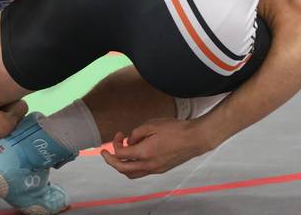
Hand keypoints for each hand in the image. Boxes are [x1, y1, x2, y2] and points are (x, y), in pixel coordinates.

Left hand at [100, 118, 219, 178]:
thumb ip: (136, 133)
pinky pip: (142, 172)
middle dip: (110, 160)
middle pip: (122, 169)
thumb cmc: (175, 129)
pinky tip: (136, 154)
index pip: (120, 154)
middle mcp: (148, 165)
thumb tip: (129, 140)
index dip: (115, 143)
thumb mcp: (152, 124)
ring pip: (132, 174)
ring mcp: (156, 169)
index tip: (119, 134)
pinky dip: (133, 166)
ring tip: (120, 154)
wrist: (195, 138)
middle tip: (105, 152)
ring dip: (122, 166)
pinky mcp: (161, 169)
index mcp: (144, 153)